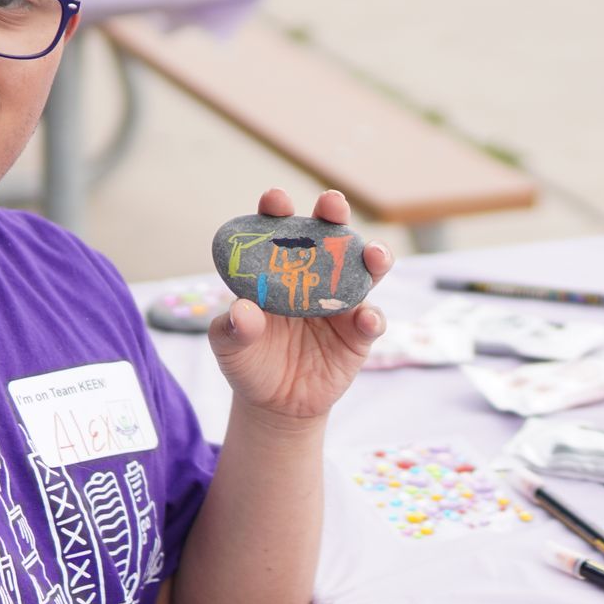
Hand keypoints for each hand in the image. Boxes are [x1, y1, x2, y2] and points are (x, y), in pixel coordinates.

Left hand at [208, 188, 393, 427]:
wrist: (274, 404)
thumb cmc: (249, 361)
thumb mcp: (229, 347)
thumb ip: (232, 329)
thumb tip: (242, 310)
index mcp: (279, 270)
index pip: (279, 231)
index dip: (278, 210)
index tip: (275, 199)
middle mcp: (316, 276)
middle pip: (330, 236)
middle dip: (334, 214)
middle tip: (332, 204)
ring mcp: (341, 303)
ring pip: (365, 270)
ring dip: (373, 257)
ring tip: (373, 255)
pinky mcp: (358, 334)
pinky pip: (371, 320)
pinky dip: (371, 317)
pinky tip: (365, 319)